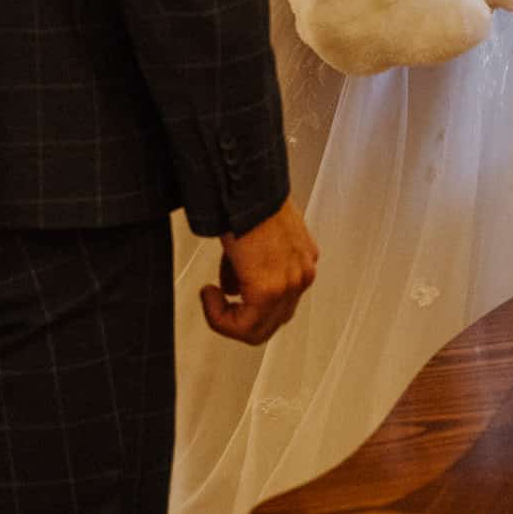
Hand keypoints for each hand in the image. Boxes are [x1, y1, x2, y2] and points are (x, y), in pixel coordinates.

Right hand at [200, 195, 317, 346]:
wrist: (248, 184)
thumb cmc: (250, 197)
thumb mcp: (258, 234)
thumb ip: (254, 264)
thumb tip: (234, 286)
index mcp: (302, 258)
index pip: (280, 301)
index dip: (247, 302)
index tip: (224, 289)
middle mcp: (301, 273)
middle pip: (272, 321)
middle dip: (238, 316)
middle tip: (216, 301)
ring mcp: (289, 284)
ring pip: (258, 329)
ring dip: (227, 318)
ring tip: (211, 297)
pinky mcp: (269, 291)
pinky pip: (244, 326)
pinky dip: (221, 318)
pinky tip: (210, 296)